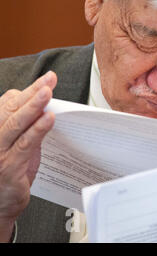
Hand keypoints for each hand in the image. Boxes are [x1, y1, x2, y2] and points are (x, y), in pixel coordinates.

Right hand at [0, 71, 56, 241]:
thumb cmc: (8, 176)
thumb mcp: (15, 148)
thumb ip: (25, 129)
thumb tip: (43, 110)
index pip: (8, 104)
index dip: (27, 91)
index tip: (45, 80)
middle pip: (12, 109)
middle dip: (33, 92)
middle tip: (49, 79)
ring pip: (16, 123)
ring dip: (34, 106)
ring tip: (47, 92)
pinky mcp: (9, 166)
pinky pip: (25, 143)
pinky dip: (38, 129)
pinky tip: (49, 118)